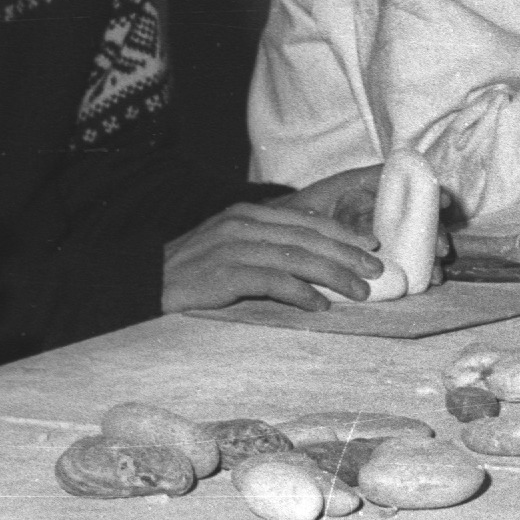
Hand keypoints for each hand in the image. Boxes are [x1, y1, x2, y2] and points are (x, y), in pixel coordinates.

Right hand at [162, 174, 384, 312]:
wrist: (143, 284)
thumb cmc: (193, 271)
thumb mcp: (231, 246)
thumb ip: (266, 245)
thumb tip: (312, 258)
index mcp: (248, 213)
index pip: (306, 219)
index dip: (342, 232)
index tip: (371, 245)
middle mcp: (243, 224)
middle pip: (308, 236)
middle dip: (347, 253)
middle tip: (377, 271)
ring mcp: (233, 247)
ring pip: (296, 257)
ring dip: (334, 275)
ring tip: (359, 292)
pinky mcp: (224, 273)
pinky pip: (272, 281)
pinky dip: (300, 292)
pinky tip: (320, 306)